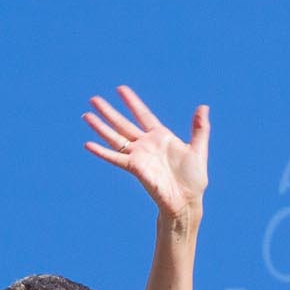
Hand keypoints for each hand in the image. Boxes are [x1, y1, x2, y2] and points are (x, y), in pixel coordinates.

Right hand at [83, 86, 209, 218]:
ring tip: (86, 115)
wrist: (187, 200)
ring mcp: (138, 156)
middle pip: (123, 124)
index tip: (120, 89)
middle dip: (109, 111)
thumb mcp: (198, 150)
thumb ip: (200, 129)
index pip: (143, 114)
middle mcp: (146, 144)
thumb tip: (203, 107)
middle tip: (94, 99)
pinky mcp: (134, 168)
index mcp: (161, 137)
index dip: (132, 102)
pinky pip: (115, 158)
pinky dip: (102, 152)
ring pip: (115, 138)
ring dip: (100, 127)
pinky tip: (88, 144)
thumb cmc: (193, 178)